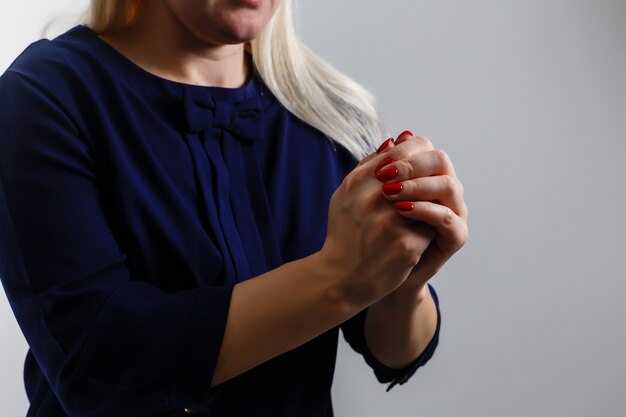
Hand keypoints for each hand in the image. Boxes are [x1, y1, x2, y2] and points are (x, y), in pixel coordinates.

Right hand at [318, 142, 435, 307]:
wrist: (341, 278)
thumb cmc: (344, 233)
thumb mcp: (346, 195)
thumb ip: (370, 165)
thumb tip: (401, 138)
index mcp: (356, 183)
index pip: (399, 153)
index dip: (415, 156)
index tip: (417, 167)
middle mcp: (373, 199)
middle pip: (417, 174)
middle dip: (425, 180)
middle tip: (426, 189)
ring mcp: (392, 222)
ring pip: (429, 199)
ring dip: (429, 204)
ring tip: (422, 214)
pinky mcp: (407, 245)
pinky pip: (432, 226)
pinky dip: (429, 229)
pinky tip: (418, 237)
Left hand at [374, 132, 468, 294]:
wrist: (373, 274)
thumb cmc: (370, 232)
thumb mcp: (369, 197)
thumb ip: (378, 170)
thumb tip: (388, 140)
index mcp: (425, 175)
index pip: (424, 148)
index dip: (403, 151)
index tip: (379, 163)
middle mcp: (443, 190)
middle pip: (440, 160)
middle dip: (412, 164)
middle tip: (385, 175)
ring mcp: (453, 211)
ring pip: (449, 186)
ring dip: (419, 185)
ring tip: (390, 192)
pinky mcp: (456, 236)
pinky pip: (448, 218)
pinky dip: (426, 210)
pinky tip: (401, 210)